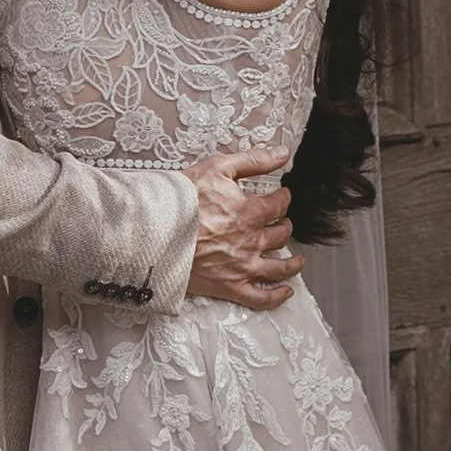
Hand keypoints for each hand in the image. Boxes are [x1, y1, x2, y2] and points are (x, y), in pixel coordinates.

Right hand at [183, 147, 302, 310]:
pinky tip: (284, 291)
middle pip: (280, 234)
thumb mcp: (218, 168)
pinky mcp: (229, 287)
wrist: (154, 232)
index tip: (282, 195)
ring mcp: (242, 266)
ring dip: (291, 263)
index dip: (283, 198)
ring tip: (296, 260)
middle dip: (284, 226)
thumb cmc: (181, 201)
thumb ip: (254, 160)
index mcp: (250, 212)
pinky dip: (276, 296)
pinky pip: (261, 297)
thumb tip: (282, 153)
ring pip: (278, 267)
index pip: (279, 204)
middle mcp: (251, 240)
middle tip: (282, 223)